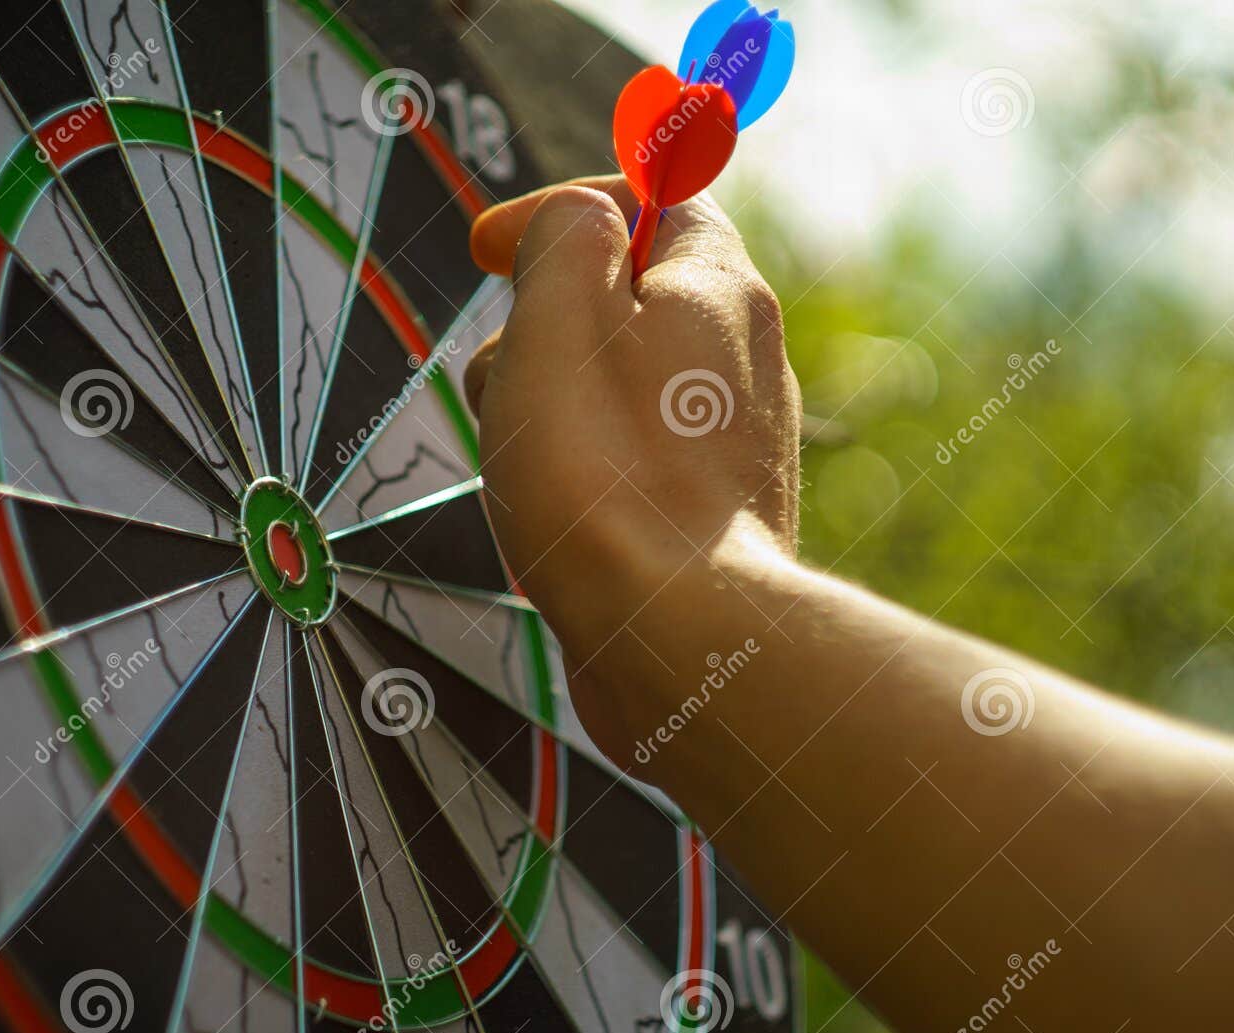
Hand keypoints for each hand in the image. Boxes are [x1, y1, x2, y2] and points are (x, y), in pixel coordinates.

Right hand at [466, 177, 800, 690]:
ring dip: (548, 404)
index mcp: (717, 288)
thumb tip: (574, 218)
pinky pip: (628, 460)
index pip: (654, 196)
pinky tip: (551, 516)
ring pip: (616, 387)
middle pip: (623, 299)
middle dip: (541, 323)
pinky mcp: (710, 514)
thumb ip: (563, 235)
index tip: (491, 249)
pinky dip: (579, 470)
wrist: (677, 637)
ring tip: (523, 462)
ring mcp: (730, 442)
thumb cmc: (607, 480)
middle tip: (506, 374)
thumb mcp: (558, 315)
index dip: (564, 208)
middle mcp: (742, 358)